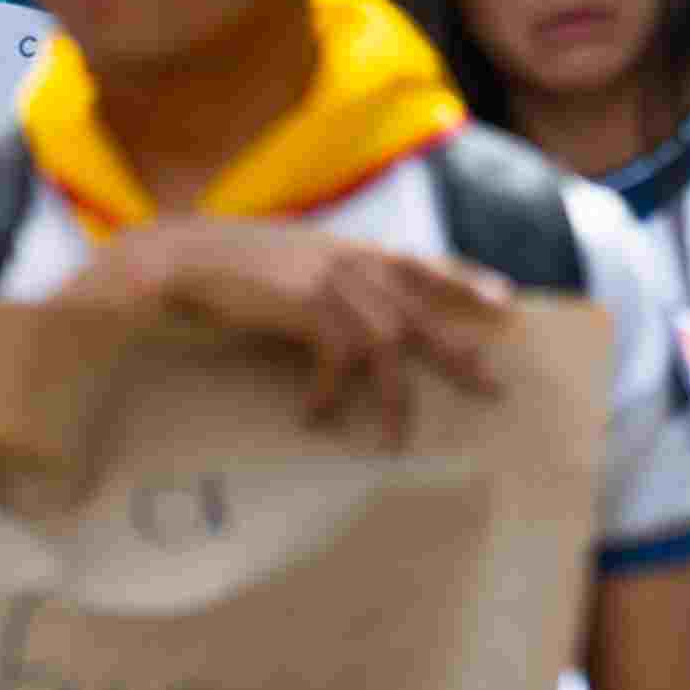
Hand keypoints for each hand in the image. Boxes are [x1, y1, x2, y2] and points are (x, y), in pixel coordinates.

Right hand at [102, 218, 512, 438]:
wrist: (185, 260)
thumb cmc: (234, 269)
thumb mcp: (295, 263)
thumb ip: (332, 279)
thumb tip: (357, 316)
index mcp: (352, 249)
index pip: (424, 263)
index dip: (466, 281)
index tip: (504, 302)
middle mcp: (351, 261)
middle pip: (422, 311)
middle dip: (459, 352)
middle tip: (491, 386)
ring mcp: (331, 280)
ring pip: (387, 344)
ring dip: (393, 398)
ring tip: (396, 440)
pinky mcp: (306, 304)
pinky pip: (337, 358)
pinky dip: (331, 392)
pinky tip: (316, 416)